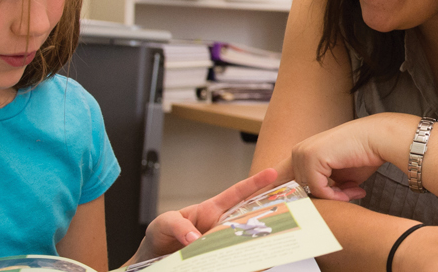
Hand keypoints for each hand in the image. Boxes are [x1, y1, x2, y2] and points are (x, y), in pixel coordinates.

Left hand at [129, 168, 279, 264]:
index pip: (236, 194)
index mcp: (212, 211)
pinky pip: (235, 261)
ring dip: (256, 244)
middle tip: (284, 212)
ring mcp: (222, 246)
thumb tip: (195, 239)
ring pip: (245, 242)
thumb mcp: (163, 223)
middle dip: (268, 213)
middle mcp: (221, 228)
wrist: (153, 260)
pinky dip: (244, 263)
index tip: (271, 174)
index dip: (254, 183)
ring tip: (267, 244)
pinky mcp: (220, 261)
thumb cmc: (161, 236)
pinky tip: (252, 264)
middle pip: (249, 218)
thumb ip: (178, 225)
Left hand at [286, 114, 410, 200]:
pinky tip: (353, 189)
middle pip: (297, 191)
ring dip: (333, 197)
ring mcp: (303, 152)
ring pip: (307, 191)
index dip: (283, 195)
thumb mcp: (336, 178)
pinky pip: (317, 188)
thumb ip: (321, 189)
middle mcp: (298, 151)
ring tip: (354, 191)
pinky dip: (335, 195)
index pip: (282, 179)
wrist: (378, 139)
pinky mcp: (312, 156)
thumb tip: (309, 210)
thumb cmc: (361, 157)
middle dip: (324, 198)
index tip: (291, 210)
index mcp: (301, 154)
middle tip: (350, 195)